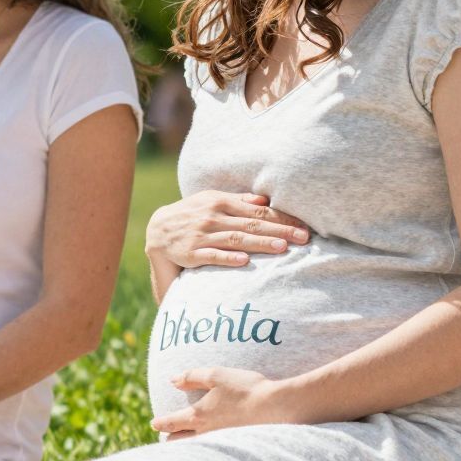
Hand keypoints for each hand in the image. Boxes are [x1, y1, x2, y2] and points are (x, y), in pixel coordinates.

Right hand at [145, 191, 309, 269]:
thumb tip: (264, 199)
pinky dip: (228, 258)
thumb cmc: (191, 214)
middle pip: (251, 224)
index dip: (281, 217)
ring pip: (236, 240)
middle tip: (303, 237)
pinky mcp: (191, 253)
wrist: (157, 229)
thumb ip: (237, 201)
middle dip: (279, 230)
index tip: (303, 225)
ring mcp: (201, 235)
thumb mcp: (211, 201)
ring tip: (282, 248)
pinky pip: (212, 256)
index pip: (256, 210)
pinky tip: (244, 261)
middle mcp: (212, 217)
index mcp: (219, 202)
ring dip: (260, 243)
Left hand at [149, 367, 307, 437]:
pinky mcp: (237, 447)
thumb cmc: (245, 388)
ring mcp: (222, 442)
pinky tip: (212, 448)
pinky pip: (215, 451)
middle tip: (166, 439)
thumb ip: (192, 377)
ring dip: (187, 447)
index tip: (154, 423)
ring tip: (184, 446)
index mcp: (198, 415)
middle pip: (181, 441)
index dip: (161, 422)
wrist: (277, 408)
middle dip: (171, 439)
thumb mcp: (216, 375)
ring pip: (197, 448)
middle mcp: (207, 433)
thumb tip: (172, 380)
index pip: (172, 422)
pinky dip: (207, 450)